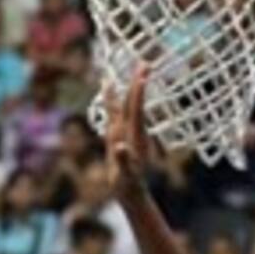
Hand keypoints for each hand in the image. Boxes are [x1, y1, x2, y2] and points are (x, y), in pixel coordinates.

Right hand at [104, 67, 150, 204]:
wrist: (130, 191)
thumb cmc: (127, 183)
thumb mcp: (125, 172)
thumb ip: (122, 159)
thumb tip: (120, 146)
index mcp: (134, 135)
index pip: (137, 109)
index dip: (138, 92)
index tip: (142, 74)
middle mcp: (131, 131)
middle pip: (134, 103)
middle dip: (137, 83)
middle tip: (143, 62)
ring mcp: (125, 134)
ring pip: (123, 108)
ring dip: (124, 90)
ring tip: (119, 76)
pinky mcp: (119, 138)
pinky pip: (116, 117)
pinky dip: (112, 105)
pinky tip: (111, 99)